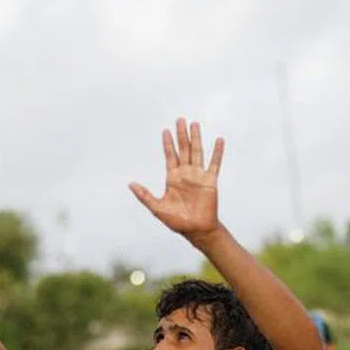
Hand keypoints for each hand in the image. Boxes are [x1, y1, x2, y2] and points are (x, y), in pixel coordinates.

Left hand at [129, 118, 224, 240]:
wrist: (196, 230)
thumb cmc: (177, 221)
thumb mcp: (157, 208)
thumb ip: (145, 195)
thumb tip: (130, 184)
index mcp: (173, 178)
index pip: (170, 156)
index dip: (168, 144)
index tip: (165, 131)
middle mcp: (186, 174)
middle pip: (183, 149)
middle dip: (181, 135)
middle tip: (180, 119)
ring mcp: (198, 176)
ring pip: (197, 152)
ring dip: (196, 138)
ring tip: (194, 124)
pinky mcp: (210, 181)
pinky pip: (214, 164)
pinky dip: (217, 152)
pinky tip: (219, 140)